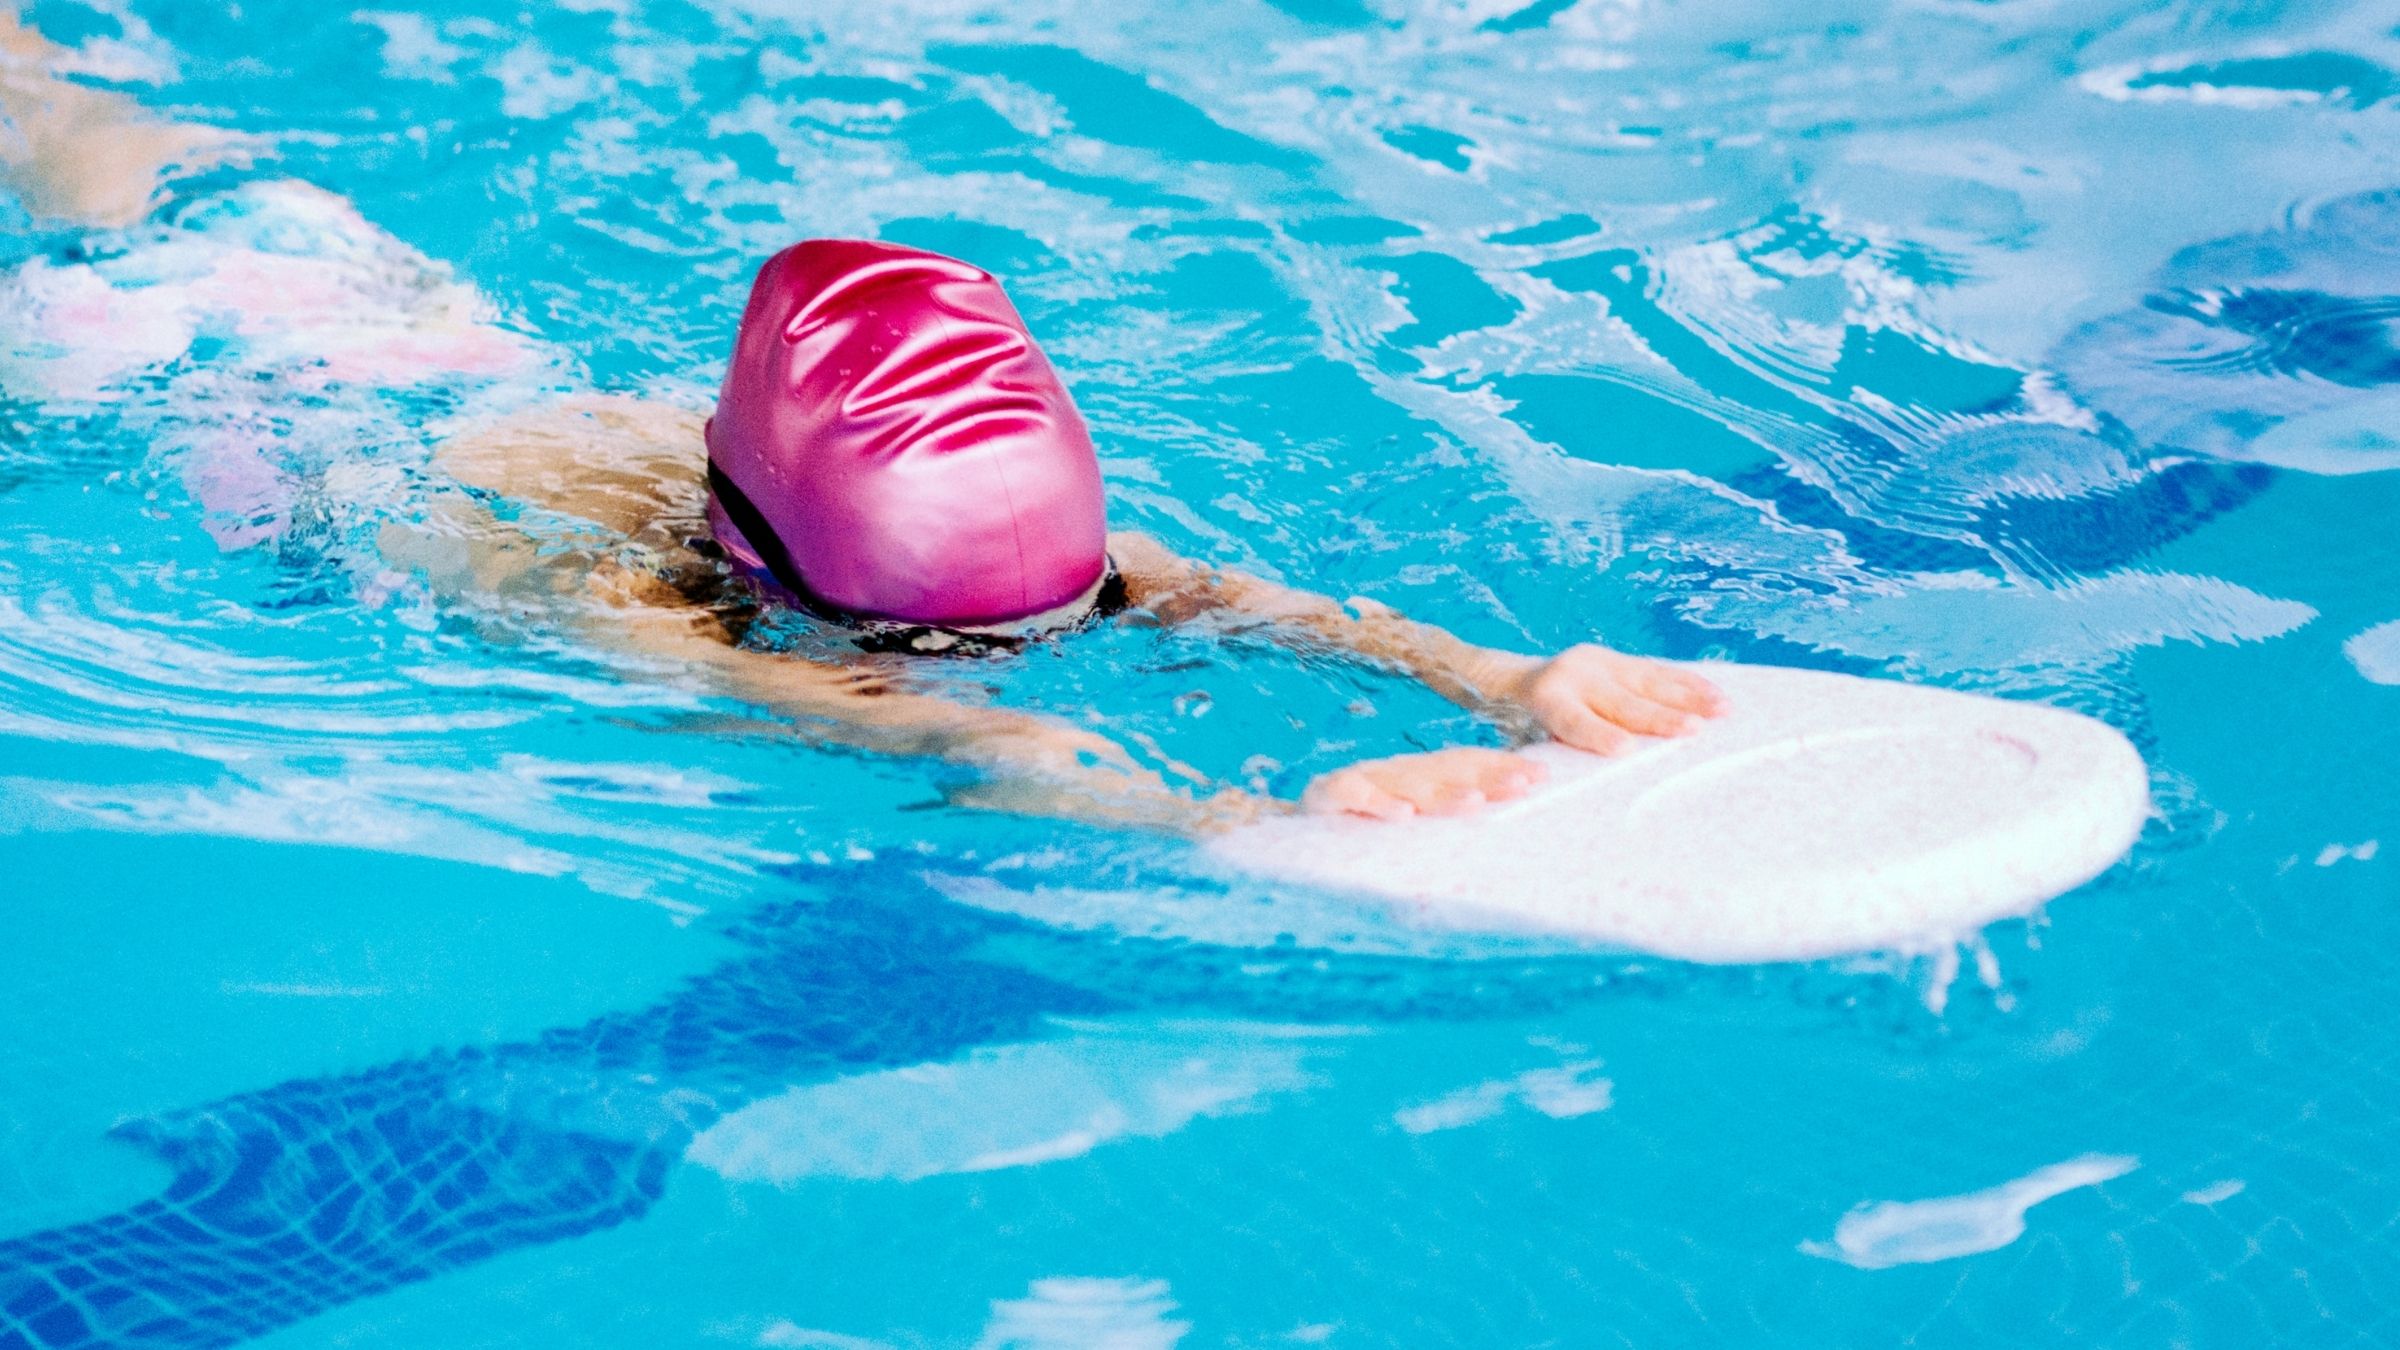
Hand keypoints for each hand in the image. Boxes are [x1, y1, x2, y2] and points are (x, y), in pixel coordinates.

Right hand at [1303, 747, 1546, 820]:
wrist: (1289, 835)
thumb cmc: (1359, 834)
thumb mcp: (1411, 825)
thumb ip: (1447, 818)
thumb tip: (1503, 819)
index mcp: (1419, 779)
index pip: (1467, 768)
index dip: (1502, 769)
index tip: (1542, 778)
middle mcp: (1396, 775)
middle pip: (1447, 773)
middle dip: (1488, 778)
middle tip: (1523, 786)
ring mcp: (1363, 782)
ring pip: (1408, 784)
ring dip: (1442, 794)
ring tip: (1475, 804)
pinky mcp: (1328, 796)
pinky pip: (1355, 798)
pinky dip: (1378, 804)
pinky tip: (1402, 816)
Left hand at [1491, 644, 1724, 755]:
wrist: (1513, 679)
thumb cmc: (1521, 726)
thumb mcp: (1526, 743)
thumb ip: (1553, 758)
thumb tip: (1572, 792)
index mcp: (1548, 700)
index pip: (1576, 720)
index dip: (1600, 735)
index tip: (1625, 749)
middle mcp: (1576, 675)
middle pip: (1623, 702)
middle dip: (1660, 717)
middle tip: (1692, 730)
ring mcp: (1600, 662)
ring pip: (1649, 681)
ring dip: (1689, 697)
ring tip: (1721, 709)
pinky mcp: (1619, 659)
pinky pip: (1658, 671)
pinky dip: (1688, 683)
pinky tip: (1715, 692)